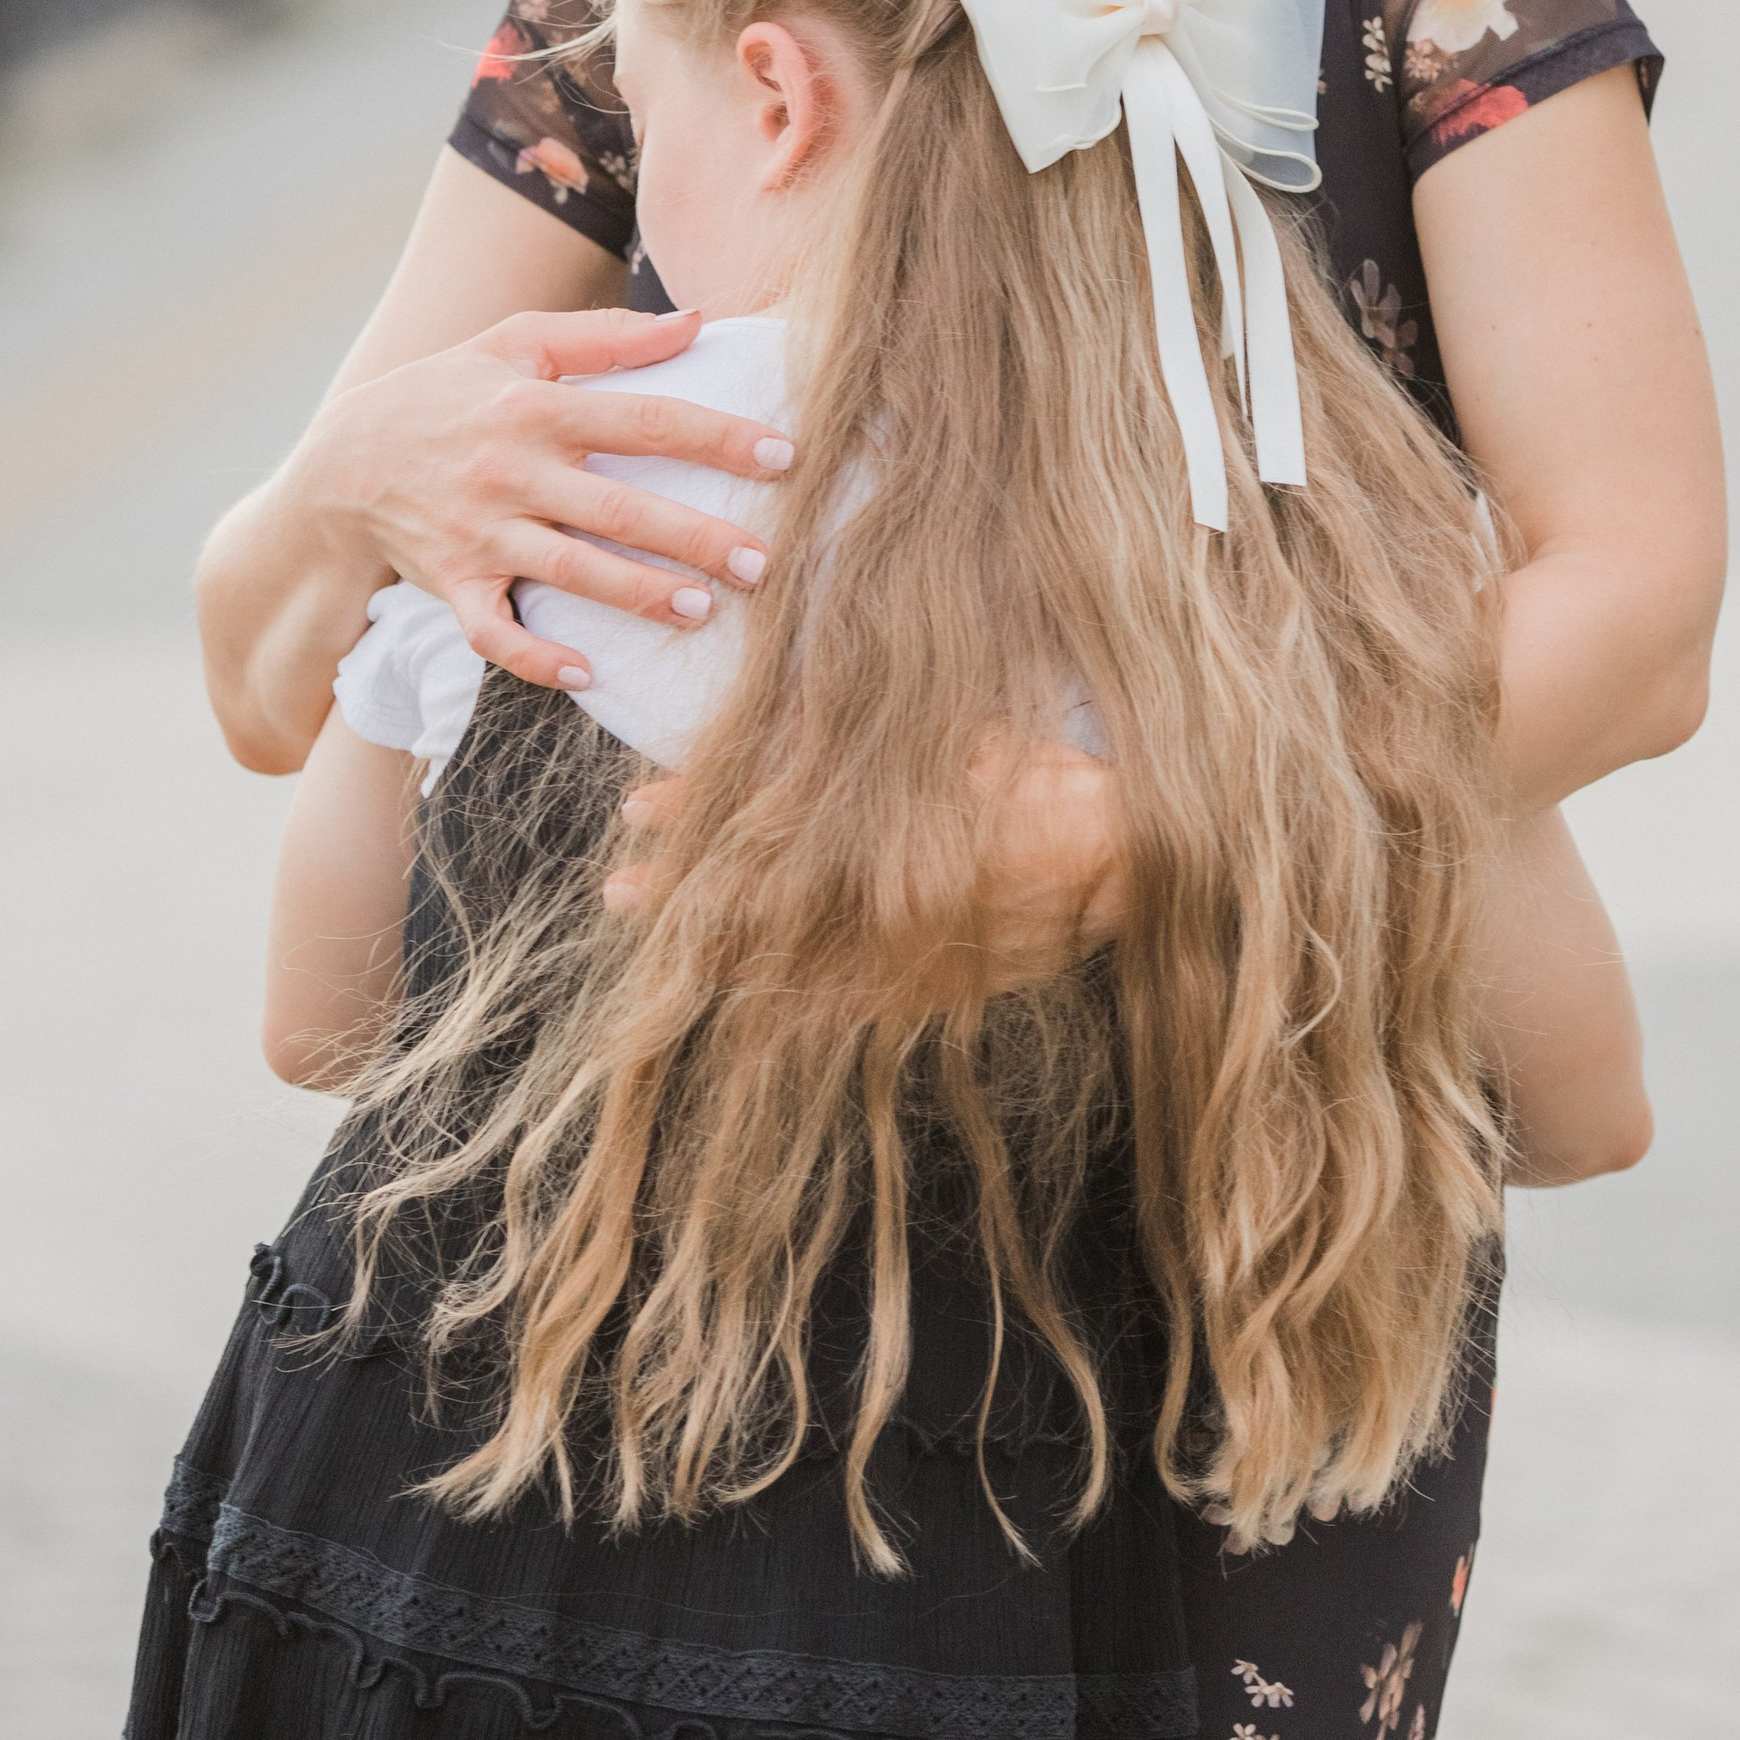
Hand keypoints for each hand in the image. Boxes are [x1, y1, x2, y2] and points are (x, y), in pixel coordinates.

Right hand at [297, 308, 795, 691]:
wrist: (344, 460)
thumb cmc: (447, 392)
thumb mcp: (515, 341)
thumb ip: (607, 334)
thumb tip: (697, 321)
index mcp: (537, 405)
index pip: (644, 420)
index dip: (717, 438)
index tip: (783, 457)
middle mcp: (512, 470)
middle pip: (619, 508)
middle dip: (695, 537)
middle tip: (763, 562)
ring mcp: (480, 532)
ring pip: (569, 571)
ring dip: (637, 595)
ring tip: (700, 611)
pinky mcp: (452, 584)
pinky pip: (495, 632)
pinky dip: (537, 657)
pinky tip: (589, 674)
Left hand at [601, 729, 1129, 987]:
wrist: (1120, 856)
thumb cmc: (1034, 780)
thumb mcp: (939, 738)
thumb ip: (850, 740)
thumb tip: (773, 725)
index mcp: (864, 832)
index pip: (751, 828)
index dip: (692, 817)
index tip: (639, 808)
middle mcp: (866, 902)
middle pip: (749, 901)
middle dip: (682, 893)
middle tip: (619, 889)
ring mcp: (892, 959)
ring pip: (781, 960)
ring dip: (719, 952)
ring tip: (662, 954)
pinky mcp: (924, 994)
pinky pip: (839, 1010)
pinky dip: (789, 1007)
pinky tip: (748, 1014)